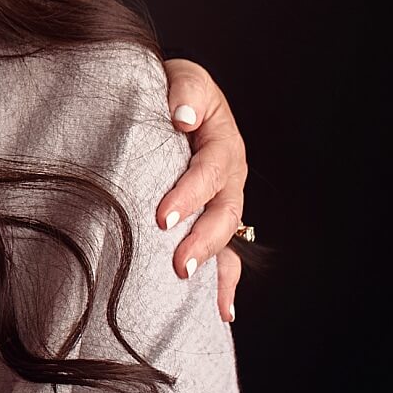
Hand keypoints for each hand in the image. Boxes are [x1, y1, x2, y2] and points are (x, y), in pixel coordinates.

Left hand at [158, 58, 248, 322]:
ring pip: (226, 236)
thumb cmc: (174, 89)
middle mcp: (229, 177)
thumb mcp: (182, 79)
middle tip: (177, 263)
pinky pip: (228, 256)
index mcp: (223, 144)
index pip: (208, 171)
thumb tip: (182, 117)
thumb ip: (184, 94)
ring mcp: (224, 201)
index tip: (163, 217)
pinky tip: (222, 312)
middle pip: (224, 212)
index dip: (189, 195)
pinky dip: (226, 285)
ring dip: (210, 262)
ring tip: (186, 283)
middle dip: (202, 240)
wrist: (176, 99)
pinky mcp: (212, 219)